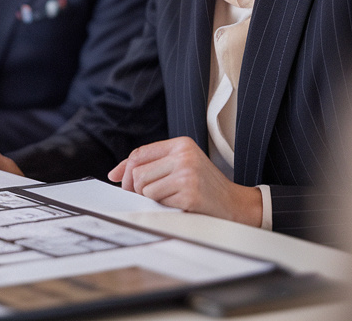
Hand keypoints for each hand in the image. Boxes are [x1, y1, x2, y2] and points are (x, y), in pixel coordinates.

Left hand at [108, 137, 261, 225]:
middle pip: (137, 172)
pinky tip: (179, 205)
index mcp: (181, 144)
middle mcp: (184, 155)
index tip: (119, 181)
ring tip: (170, 199)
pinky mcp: (188, 192)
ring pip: (144, 188)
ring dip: (152, 199)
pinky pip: (158, 201)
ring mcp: (187, 173)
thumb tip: (115, 174)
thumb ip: (151, 165)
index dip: (124, 169)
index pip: (139, 153)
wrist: (235, 204)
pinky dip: (164, 207)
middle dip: (136, 189)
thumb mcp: (180, 166)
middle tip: (149, 196)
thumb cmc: (205, 186)